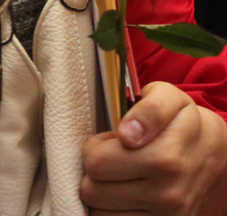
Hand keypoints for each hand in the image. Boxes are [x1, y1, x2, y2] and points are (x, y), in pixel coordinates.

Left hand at [81, 82, 226, 214]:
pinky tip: (125, 192)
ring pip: (99, 212)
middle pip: (92, 190)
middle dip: (96, 169)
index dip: (95, 146)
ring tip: (121, 174)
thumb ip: (148, 110)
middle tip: (114, 156)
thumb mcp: (168, 98)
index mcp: (165, 158)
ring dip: (103, 193)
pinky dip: (113, 209)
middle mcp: (166, 195)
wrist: (211, 155)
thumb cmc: (181, 122)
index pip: (97, 162)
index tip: (112, 139)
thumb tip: (127, 134)